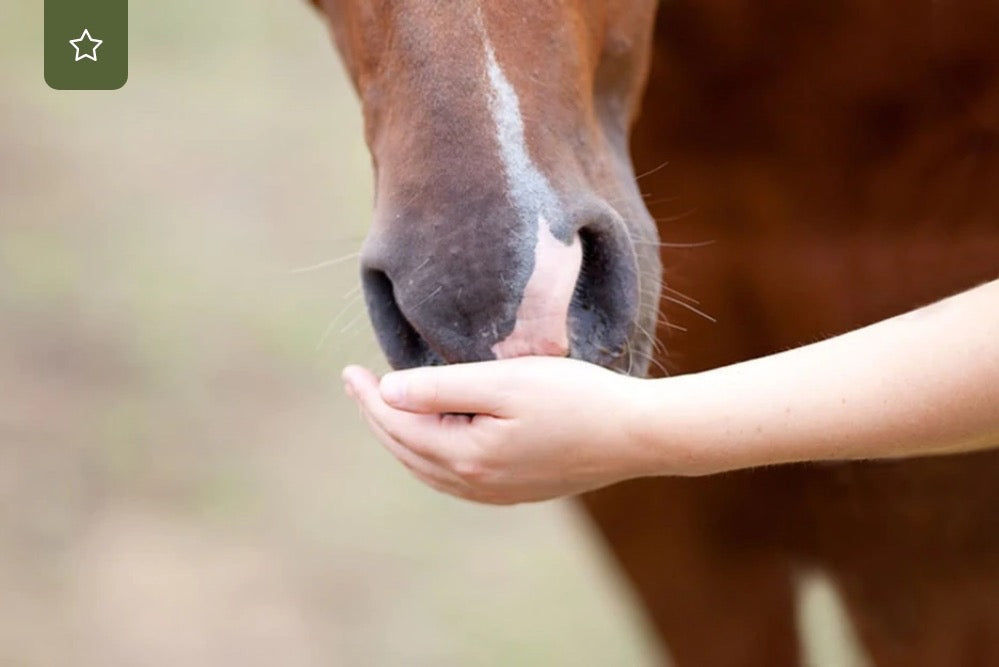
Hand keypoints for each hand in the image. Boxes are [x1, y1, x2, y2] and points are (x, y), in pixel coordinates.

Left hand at [341, 357, 653, 503]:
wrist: (636, 436)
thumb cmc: (575, 398)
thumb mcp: (505, 381)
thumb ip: (442, 387)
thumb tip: (388, 392)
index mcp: (467, 456)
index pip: (398, 425)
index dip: (368, 398)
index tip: (350, 369)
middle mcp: (476, 483)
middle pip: (407, 451)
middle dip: (378, 417)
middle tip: (358, 385)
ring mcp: (497, 493)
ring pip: (428, 468)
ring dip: (401, 438)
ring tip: (386, 408)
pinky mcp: (517, 491)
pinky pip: (454, 477)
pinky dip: (430, 455)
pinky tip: (433, 438)